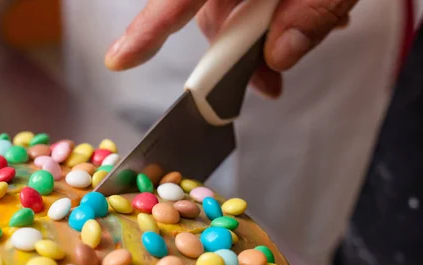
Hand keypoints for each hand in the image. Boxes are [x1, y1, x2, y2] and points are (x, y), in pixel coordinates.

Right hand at [104, 0, 356, 97]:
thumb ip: (312, 9)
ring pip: (232, 8)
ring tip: (318, 30)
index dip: (147, 29)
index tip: (119, 60)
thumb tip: (279, 55)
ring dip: (263, 35)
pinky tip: (309, 12)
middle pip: (209, 11)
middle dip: (238, 53)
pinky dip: (273, 13)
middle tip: (270, 83)